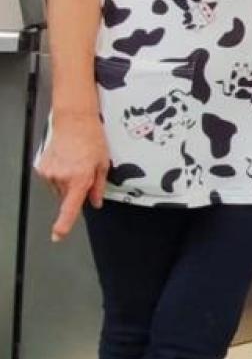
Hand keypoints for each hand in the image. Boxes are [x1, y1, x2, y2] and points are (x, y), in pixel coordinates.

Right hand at [35, 113, 109, 240]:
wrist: (74, 122)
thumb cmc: (91, 140)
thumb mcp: (103, 164)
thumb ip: (98, 187)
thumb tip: (95, 203)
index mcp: (79, 179)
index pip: (69, 209)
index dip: (63, 225)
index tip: (58, 236)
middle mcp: (61, 178)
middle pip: (67, 198)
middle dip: (75, 191)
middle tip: (83, 173)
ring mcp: (49, 173)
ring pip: (59, 189)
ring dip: (67, 182)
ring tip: (75, 163)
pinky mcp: (42, 168)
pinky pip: (51, 180)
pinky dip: (59, 175)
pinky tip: (66, 161)